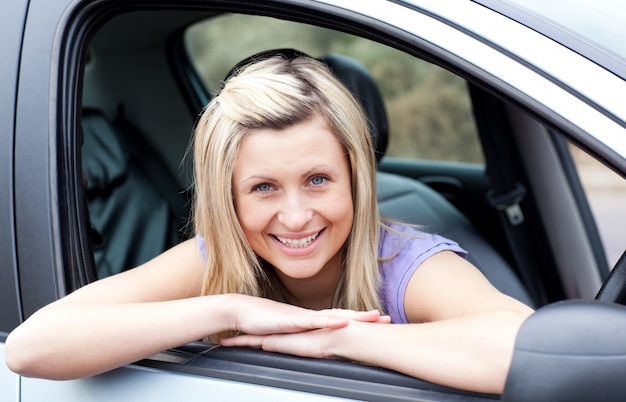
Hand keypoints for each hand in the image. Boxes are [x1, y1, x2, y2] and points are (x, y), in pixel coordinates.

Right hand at [227, 294, 388, 336]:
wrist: (242, 312)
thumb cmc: (262, 323)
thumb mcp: (284, 335)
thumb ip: (297, 338)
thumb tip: (310, 346)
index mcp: (311, 320)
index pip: (340, 318)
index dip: (359, 320)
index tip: (378, 321)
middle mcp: (311, 316)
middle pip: (343, 314)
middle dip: (365, 317)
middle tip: (386, 318)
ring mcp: (303, 317)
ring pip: (334, 315)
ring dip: (354, 316)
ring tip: (373, 318)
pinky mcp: (294, 320)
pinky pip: (315, 321)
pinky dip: (330, 321)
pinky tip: (343, 322)